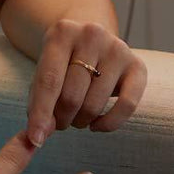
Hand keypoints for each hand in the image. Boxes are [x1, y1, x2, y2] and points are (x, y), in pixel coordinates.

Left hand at [25, 18, 147, 146]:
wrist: (90, 40)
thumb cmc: (62, 62)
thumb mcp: (44, 72)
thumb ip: (39, 102)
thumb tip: (42, 134)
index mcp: (62, 32)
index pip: (49, 80)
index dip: (41, 114)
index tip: (36, 140)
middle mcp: (91, 34)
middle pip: (71, 96)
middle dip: (62, 119)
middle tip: (60, 120)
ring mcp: (117, 48)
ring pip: (95, 104)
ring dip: (81, 121)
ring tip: (76, 116)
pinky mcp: (138, 65)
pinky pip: (127, 106)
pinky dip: (109, 123)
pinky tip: (96, 125)